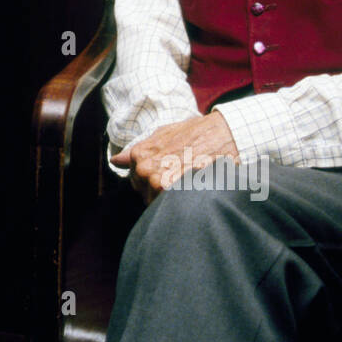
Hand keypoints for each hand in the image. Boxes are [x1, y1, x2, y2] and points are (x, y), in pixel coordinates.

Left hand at [109, 110, 238, 201]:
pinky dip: (178, 203)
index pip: (135, 180)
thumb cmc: (196, 133)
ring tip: (187, 183)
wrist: (224, 135)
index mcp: (140, 155)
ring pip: (156, 202)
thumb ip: (139, 150)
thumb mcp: (163, 135)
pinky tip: (192, 191)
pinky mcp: (175, 193)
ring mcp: (159, 183)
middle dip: (158, 189)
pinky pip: (169, 208)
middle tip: (180, 176)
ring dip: (169, 198)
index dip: (152, 178)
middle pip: (145, 193)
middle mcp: (145, 170)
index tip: (168, 171)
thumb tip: (116, 161)